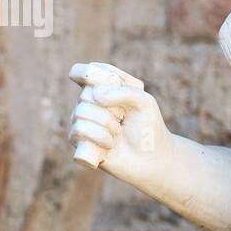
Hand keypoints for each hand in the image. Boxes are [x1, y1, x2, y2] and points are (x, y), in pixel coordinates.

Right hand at [67, 61, 171, 186]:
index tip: (97, 79)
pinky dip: (99, 137)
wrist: (151, 158)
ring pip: (81, 113)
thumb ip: (124, 92)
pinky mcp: (80, 141)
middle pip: (85, 94)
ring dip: (106, 124)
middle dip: (109, 108)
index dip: (84, 73)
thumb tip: (95, 95)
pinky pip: (78, 131)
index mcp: (103, 87)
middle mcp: (89, 103)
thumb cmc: (148, 126)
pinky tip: (110, 144)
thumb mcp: (144, 101)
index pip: (83, 72)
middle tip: (123, 118)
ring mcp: (83, 122)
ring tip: (118, 133)